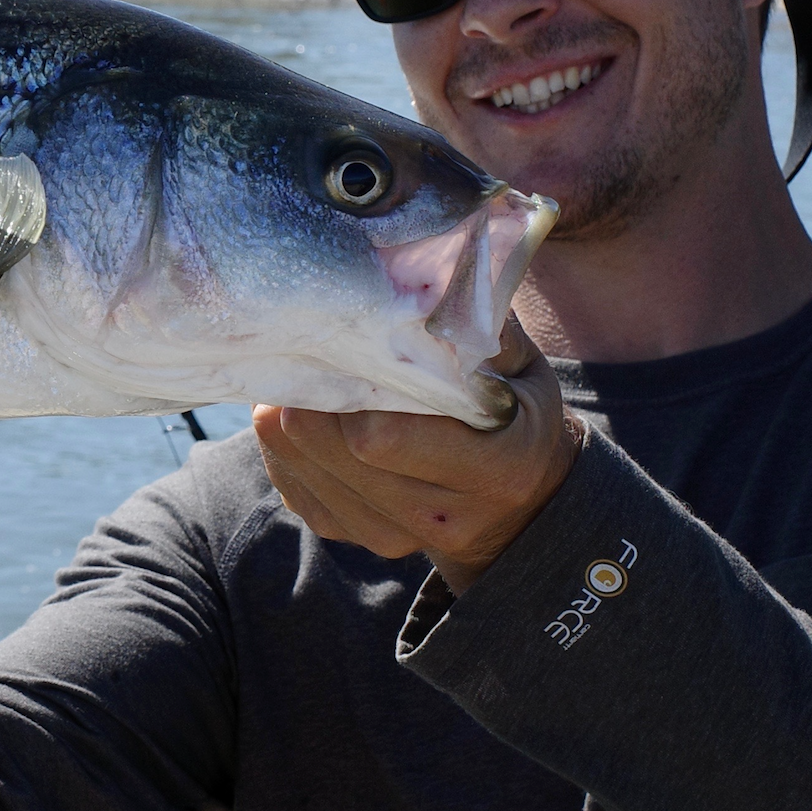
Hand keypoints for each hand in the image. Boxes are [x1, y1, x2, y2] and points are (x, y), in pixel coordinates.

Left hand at [252, 316, 581, 589]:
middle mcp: (439, 517)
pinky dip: (288, 441)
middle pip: (331, 447)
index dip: (354, 383)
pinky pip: (289, 480)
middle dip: (314, 388)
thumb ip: (486, 329)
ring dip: (292, 409)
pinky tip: (312, 412)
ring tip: (312, 370)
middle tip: (316, 342)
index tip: (350, 338)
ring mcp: (389, 536)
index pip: (383, 435)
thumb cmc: (517, 415)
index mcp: (495, 471)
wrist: (519, 503)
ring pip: (297, 461)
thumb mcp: (523, 369)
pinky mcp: (348, 534)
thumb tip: (444, 274)